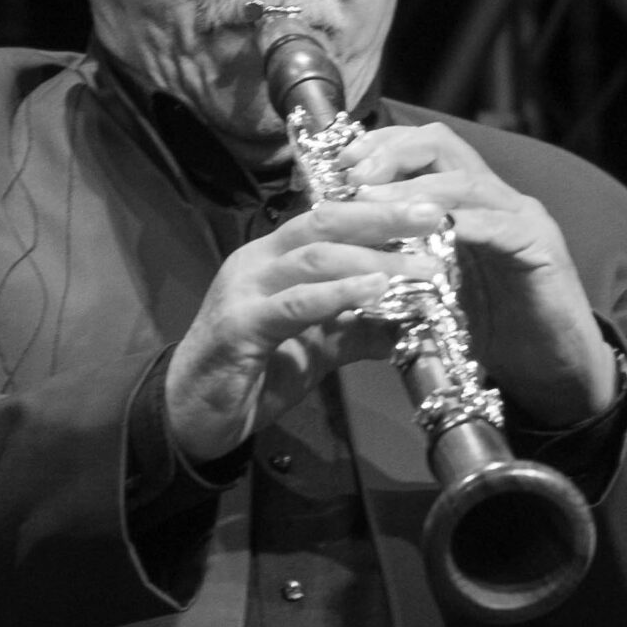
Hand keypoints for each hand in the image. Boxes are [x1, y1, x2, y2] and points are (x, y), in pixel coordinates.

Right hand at [163, 197, 439, 463]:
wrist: (193, 415)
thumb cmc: (253, 374)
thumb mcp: (318, 346)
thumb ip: (358, 329)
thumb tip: (412, 324)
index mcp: (274, 257)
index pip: (330, 218)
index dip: (379, 211)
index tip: (428, 211)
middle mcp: (258, 261)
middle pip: (325, 222)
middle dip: (383, 217)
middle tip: (434, 217)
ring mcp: (245, 289)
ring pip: (315, 258)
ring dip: (374, 261)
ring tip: (421, 269)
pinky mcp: (240, 326)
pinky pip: (295, 303)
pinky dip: (338, 295)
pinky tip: (374, 292)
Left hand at [331, 123, 620, 425]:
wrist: (554, 372)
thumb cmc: (493, 332)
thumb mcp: (435, 290)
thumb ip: (402, 262)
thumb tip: (345, 250)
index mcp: (470, 201)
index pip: (423, 148)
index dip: (380, 147)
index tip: (339, 165)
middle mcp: (497, 198)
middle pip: (442, 143)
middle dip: (391, 153)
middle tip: (353, 177)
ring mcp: (523, 219)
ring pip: (466, 180)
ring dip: (415, 189)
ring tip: (373, 201)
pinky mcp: (542, 249)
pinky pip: (498, 226)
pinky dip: (461, 225)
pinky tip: (429, 233)